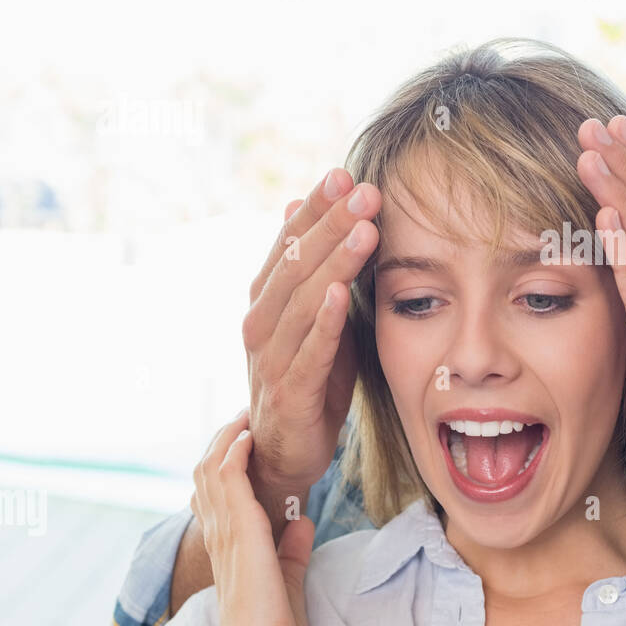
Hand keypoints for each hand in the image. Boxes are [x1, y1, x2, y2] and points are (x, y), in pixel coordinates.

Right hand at [191, 410, 314, 625]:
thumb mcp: (287, 581)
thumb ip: (292, 551)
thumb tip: (303, 523)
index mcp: (229, 546)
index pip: (217, 493)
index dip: (226, 461)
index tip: (246, 437)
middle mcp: (220, 535)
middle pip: (207, 473)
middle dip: (223, 440)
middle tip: (244, 417)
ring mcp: (226, 532)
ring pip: (211, 470)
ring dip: (227, 438)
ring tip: (245, 417)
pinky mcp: (240, 532)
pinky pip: (227, 481)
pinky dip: (235, 453)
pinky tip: (248, 437)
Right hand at [243, 168, 380, 493]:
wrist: (286, 450)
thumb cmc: (308, 377)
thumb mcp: (315, 317)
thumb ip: (312, 267)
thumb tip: (299, 205)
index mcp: (267, 299)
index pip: (289, 241)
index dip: (316, 208)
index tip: (346, 174)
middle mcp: (260, 321)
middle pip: (297, 262)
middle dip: (332, 223)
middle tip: (365, 190)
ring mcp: (270, 356)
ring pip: (301, 299)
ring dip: (334, 261)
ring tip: (364, 228)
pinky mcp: (290, 389)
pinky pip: (307, 351)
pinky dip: (322, 321)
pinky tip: (339, 294)